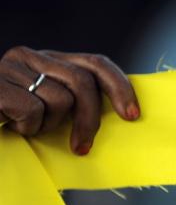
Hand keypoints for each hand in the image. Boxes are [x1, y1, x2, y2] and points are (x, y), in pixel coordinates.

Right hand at [0, 46, 138, 154]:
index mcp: (48, 60)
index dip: (120, 87)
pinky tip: (9, 126)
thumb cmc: (11, 127)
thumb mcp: (49, 113)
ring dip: (47, 126)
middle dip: (89, 119)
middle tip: (82, 148)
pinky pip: (32, 109)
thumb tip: (126, 114)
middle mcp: (29, 56)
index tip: (133, 115)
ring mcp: (9, 67)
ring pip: (59, 99)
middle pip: (83, 82)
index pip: (96, 63)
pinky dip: (27, 127)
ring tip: (27, 129)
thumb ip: (76, 105)